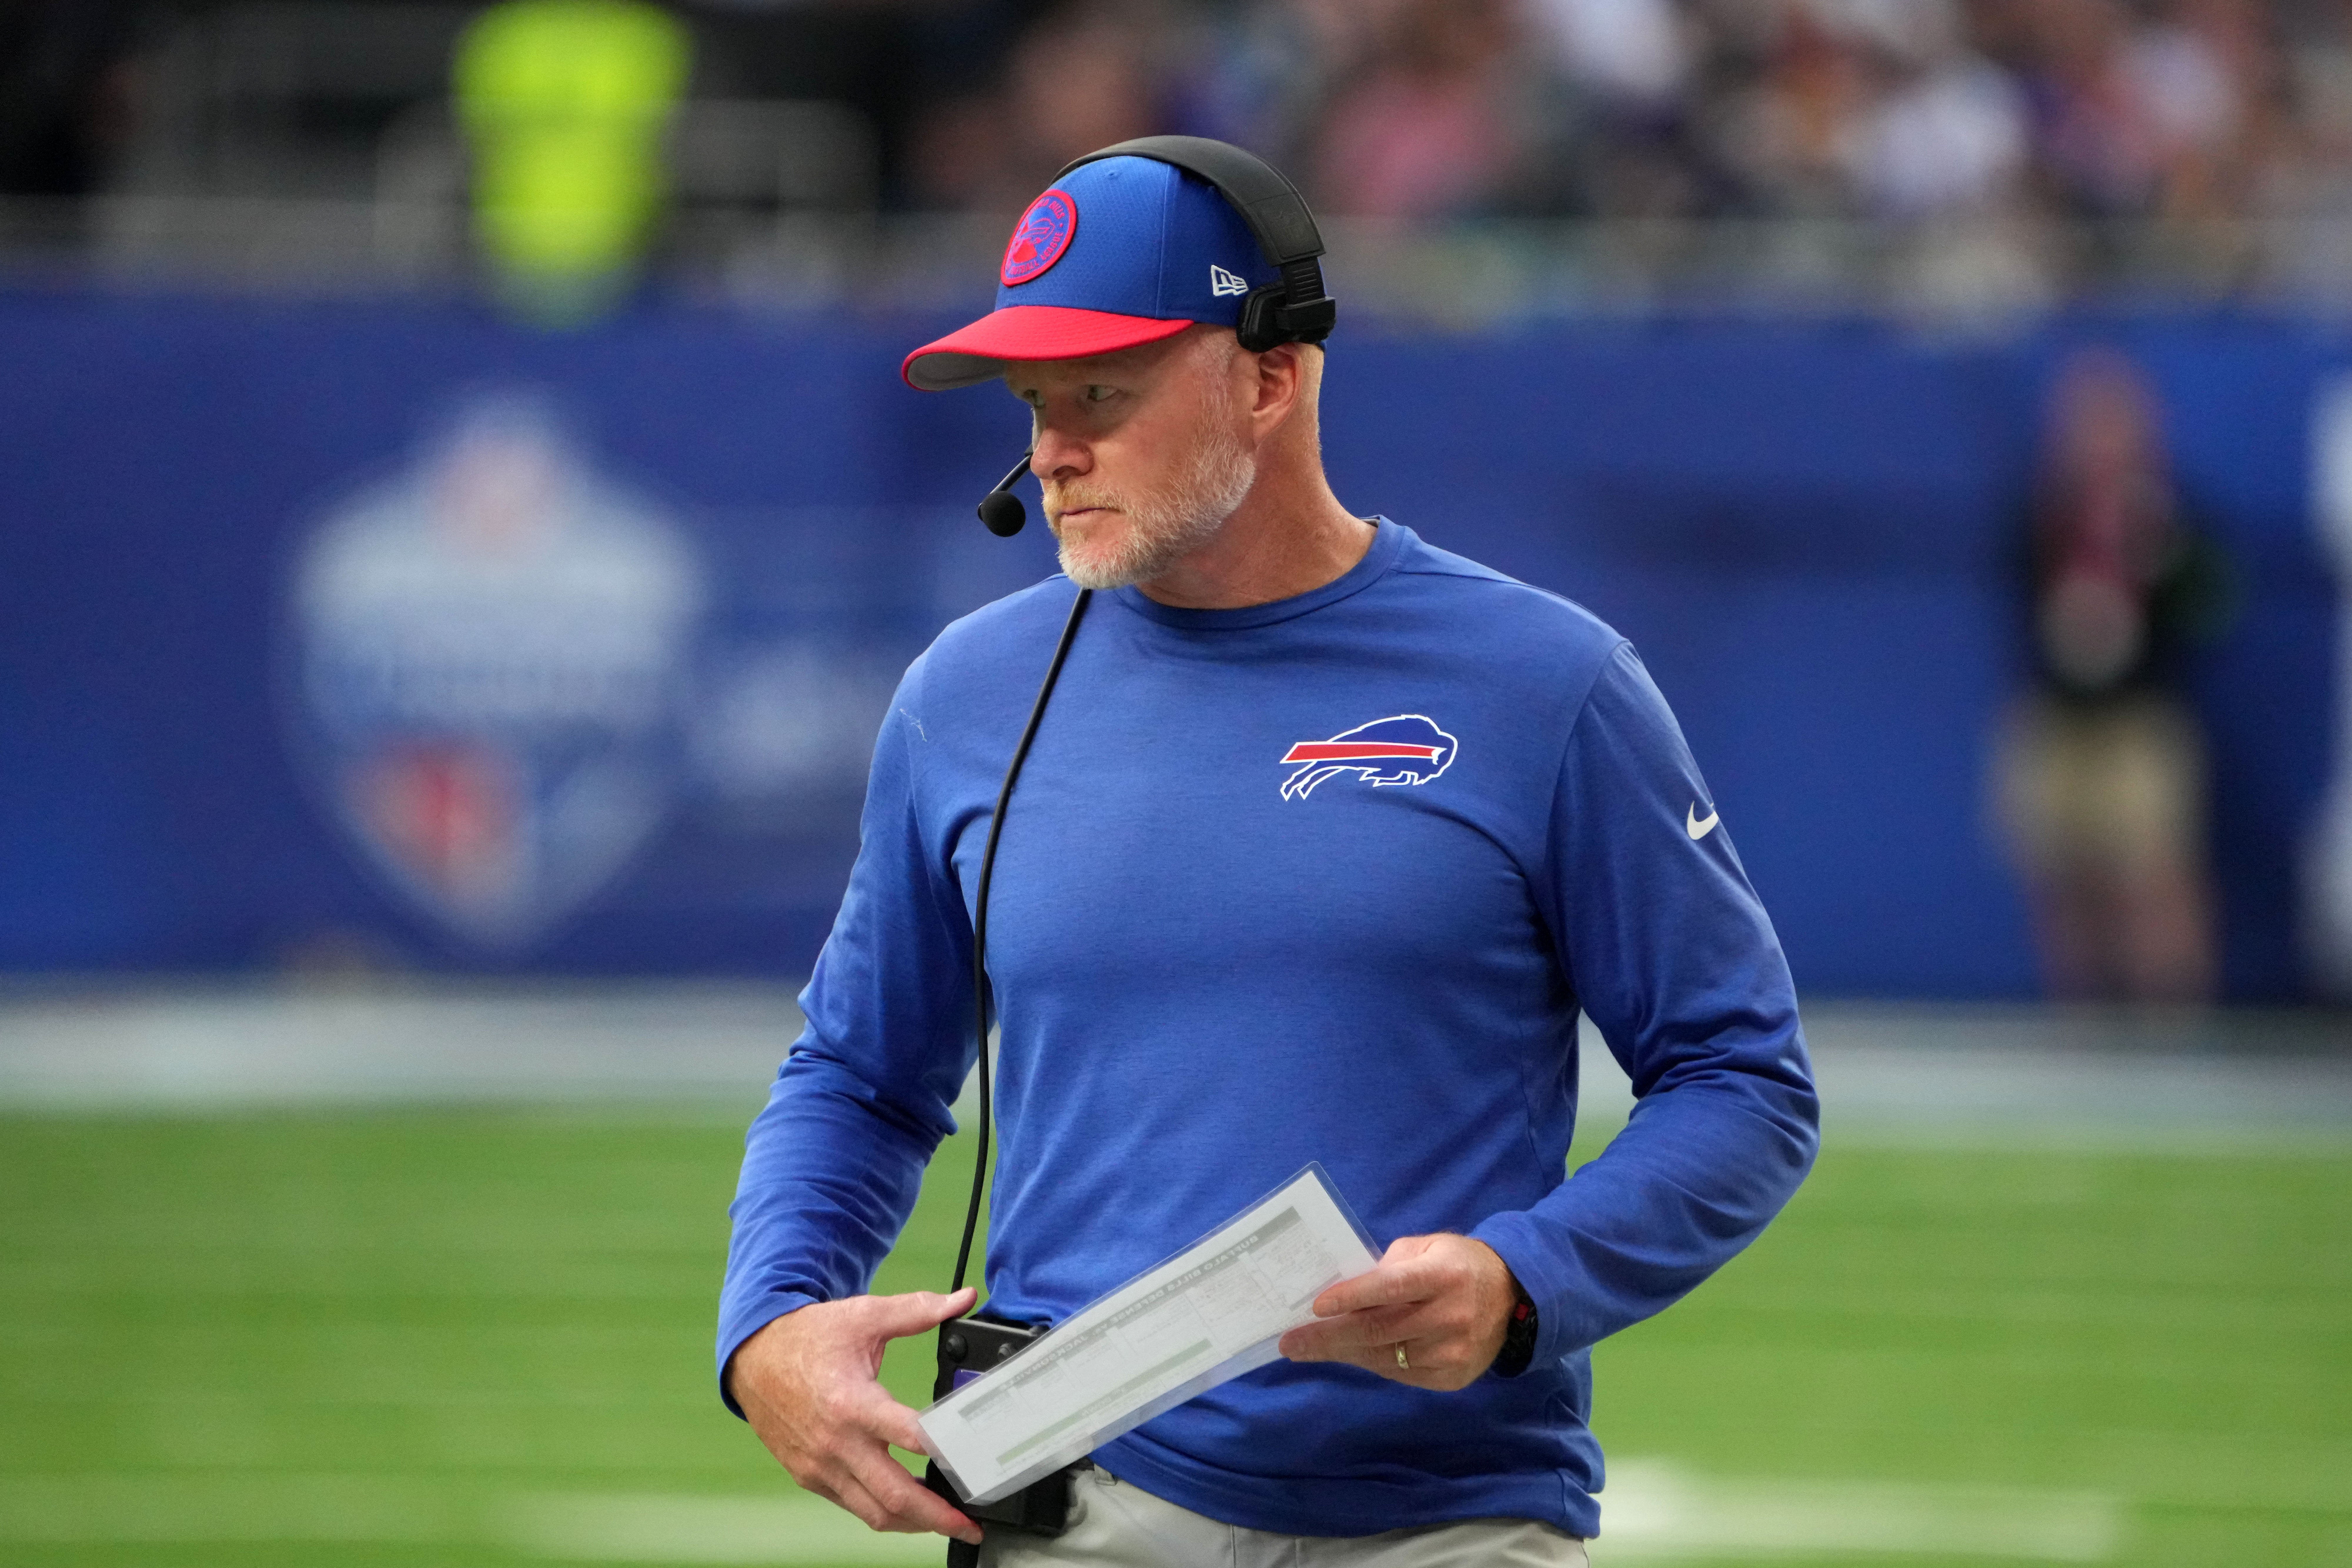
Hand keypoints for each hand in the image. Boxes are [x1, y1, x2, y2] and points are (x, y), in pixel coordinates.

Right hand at [725, 1285, 980, 1544]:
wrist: (753, 1358)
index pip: (908, 1437)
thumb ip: (916, 1311)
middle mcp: (836, 1443)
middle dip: (937, 1515)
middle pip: (895, 1495)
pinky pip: (852, 1506)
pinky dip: (882, 1511)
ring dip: (913, 1523)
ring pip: (874, 1512)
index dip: (945, 1453)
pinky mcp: (811, 1477)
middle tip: (971, 1522)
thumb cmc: (808, 1338)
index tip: (976, 1464)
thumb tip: (962, 1298)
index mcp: (852, 1403)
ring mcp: (821, 1466)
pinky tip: (906, 1507)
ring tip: (946, 1521)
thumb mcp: (863, 1316)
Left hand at [1276, 1234, 1515, 1391]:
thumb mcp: (1427, 1248)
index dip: (1353, 1296)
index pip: (1391, 1287)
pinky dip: (1371, 1363)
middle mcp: (1449, 1316)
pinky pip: (1400, 1375)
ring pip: (1384, 1358)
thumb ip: (1389, 1265)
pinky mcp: (1452, 1378)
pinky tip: (1350, 1354)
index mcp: (1442, 1276)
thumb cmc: (1458, 1265)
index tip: (1316, 1306)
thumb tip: (1348, 1290)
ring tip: (1309, 1348)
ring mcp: (1451, 1352)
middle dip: (1328, 1337)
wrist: (1513, 1298)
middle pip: (1379, 1330)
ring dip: (1343, 1353)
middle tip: (1291, 1342)